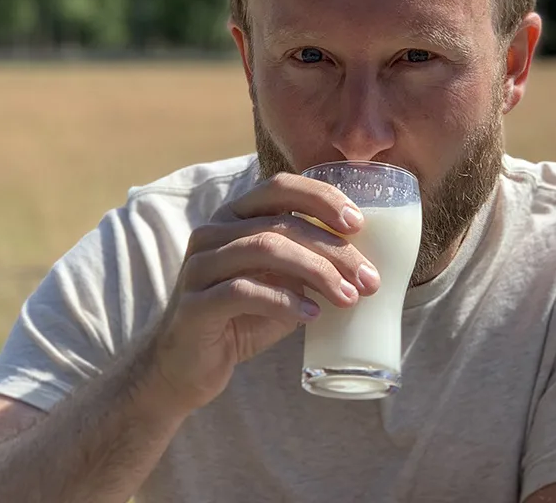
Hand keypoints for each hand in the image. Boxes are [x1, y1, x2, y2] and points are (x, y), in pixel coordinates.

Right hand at [143, 172, 381, 411]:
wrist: (186, 367)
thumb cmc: (241, 319)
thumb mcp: (281, 284)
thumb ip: (309, 267)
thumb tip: (364, 262)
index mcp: (234, 217)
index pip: (279, 187)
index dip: (321, 199)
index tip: (358, 224)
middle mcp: (212, 232)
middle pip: (279, 223)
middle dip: (332, 249)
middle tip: (369, 279)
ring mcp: (199, 267)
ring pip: (263, 249)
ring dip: (315, 272)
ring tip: (349, 298)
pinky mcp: (193, 305)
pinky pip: (242, 291)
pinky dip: (283, 300)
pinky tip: (311, 315)